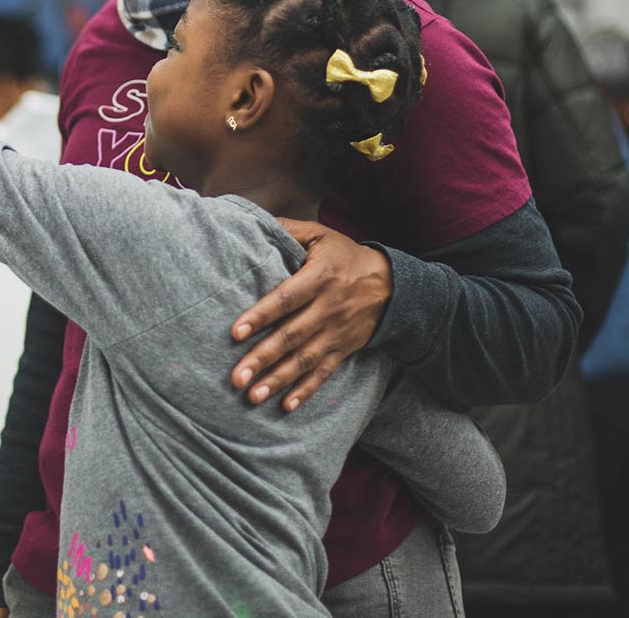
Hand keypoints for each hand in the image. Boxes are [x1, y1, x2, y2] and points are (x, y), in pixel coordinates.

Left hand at [229, 221, 391, 409]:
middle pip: (291, 336)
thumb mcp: (321, 234)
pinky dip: (306, 390)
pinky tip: (286, 405)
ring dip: (278, 380)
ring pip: (304, 360)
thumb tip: (253, 221)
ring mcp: (336, 333)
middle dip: (262, 358)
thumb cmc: (345, 256)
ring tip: (252, 396)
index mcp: (320, 277)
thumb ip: (287, 229)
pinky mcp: (343, 350)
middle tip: (235, 377)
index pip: (286, 298)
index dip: (261, 314)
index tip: (236, 332)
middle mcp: (328, 308)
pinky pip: (324, 373)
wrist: (393, 285)